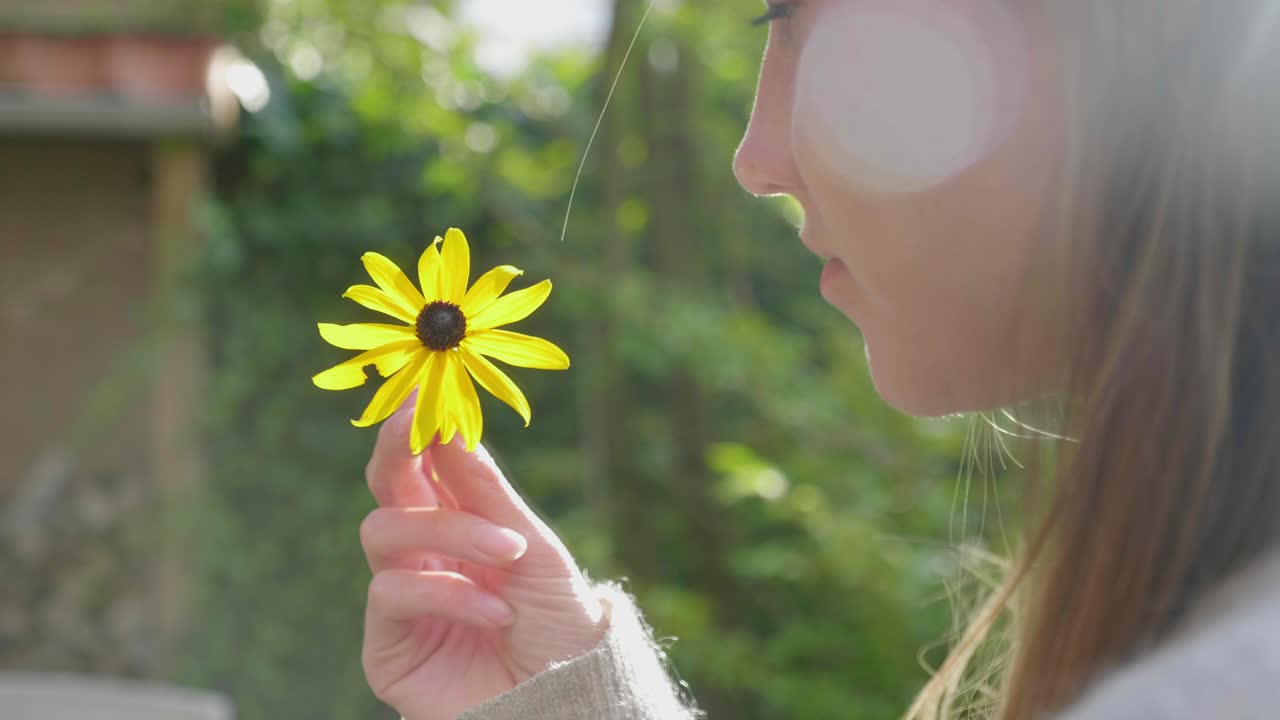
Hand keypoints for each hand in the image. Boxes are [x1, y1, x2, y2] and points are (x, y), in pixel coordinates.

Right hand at [359, 407, 607, 719]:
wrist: (568, 700)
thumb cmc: (557, 622)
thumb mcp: (534, 546)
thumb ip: (487, 491)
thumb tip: (448, 423)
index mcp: (458, 522)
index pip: (422, 463)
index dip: (415, 426)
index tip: (422, 393)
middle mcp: (423, 554)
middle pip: (385, 486)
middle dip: (396, 448)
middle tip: (420, 421)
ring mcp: (402, 598)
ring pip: (384, 531)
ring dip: (450, 532)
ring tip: (509, 553)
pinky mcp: (387, 647)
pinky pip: (390, 593)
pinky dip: (446, 593)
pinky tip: (494, 612)